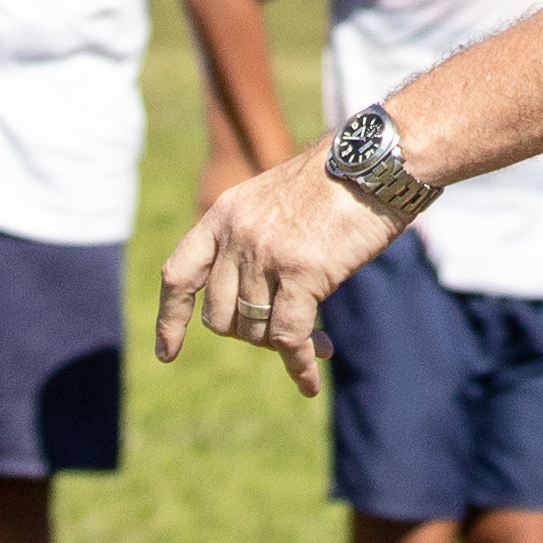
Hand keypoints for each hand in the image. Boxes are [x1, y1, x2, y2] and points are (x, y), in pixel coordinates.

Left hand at [153, 150, 399, 394]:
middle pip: (219, 316)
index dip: (171, 318)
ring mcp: (266, 254)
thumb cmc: (336, 183)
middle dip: (249, 334)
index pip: (178, 275)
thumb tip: (256, 306)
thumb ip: (254, 241)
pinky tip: (308, 381)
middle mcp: (236, 235)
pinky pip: (288, 337)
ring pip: (255, 330)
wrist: (374, 161)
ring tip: (319, 345)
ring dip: (283, 347)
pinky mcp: (302, 272)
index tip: (167, 353)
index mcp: (223, 215)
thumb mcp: (275, 201)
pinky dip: (298, 366)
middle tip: (286, 334)